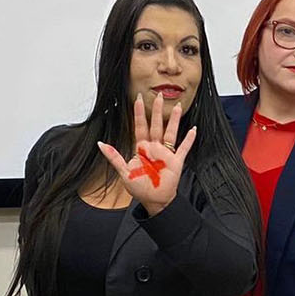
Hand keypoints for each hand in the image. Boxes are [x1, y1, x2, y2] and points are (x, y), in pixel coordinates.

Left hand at [97, 92, 194, 212]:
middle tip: (159, 95)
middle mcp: (155, 148)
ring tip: (178, 106)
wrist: (154, 200)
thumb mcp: (123, 172)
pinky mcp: (176, 161)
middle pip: (156, 125)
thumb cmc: (140, 187)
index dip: (139, 113)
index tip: (138, 100)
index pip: (140, 126)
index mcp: (141, 148)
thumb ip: (114, 157)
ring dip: (174, 120)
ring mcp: (166, 153)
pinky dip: (189, 139)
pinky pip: (183, 148)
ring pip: (171, 132)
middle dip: (157, 110)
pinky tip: (193, 129)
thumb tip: (101, 144)